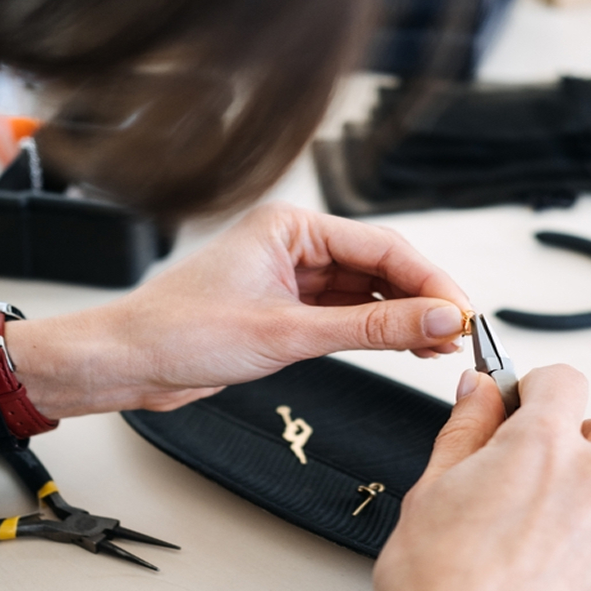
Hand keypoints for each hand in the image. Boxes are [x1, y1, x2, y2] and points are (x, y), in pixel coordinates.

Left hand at [5, 202, 471, 416]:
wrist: (128, 364)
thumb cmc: (179, 331)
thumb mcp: (288, 333)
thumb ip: (370, 329)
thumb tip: (435, 318)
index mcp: (290, 226)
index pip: (382, 247)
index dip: (429, 281)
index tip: (462, 311)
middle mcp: (294, 246)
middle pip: (379, 268)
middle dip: (421, 300)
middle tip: (459, 332)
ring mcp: (291, 280)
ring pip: (366, 294)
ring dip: (402, 319)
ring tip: (439, 345)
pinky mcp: (286, 312)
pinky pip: (346, 316)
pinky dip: (375, 333)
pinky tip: (405, 346)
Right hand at [370, 365, 590, 590]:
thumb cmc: (437, 588)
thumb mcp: (432, 488)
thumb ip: (465, 428)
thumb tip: (478, 389)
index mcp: (540, 444)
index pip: (564, 379)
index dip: (541, 389)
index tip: (530, 406)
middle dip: (584, 437)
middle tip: (549, 467)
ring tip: (590, 505)